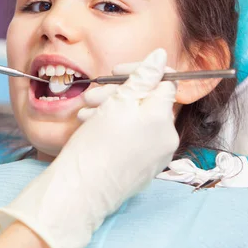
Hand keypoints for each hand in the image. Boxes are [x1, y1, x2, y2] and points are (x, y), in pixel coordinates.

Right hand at [0, 49, 178, 247]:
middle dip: (118, 94)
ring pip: (137, 120)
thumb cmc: (96, 146)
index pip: (164, 82)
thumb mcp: (118, 102)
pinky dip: (116, 129)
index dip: (139, 72)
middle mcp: (166, 138)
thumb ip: (143, 77)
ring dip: (112, 111)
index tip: (116, 73)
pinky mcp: (144, 168)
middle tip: (92, 96)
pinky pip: (134, 139)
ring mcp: (156, 156)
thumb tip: (160, 56)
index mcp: (163, 119)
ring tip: (86, 114)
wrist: (81, 191)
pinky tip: (93, 129)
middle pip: (147, 102)